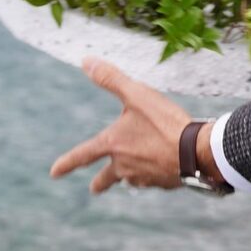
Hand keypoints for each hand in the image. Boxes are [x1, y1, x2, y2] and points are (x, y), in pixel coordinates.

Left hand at [50, 58, 191, 193]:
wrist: (197, 151)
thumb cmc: (165, 122)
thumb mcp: (137, 95)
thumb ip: (111, 79)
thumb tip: (86, 61)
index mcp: (113, 145)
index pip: (83, 155)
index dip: (67, 163)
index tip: (54, 173)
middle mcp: (124, 165)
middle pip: (107, 179)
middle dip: (100, 184)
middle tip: (95, 189)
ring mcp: (144, 177)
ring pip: (132, 178)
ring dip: (131, 175)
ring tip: (137, 170)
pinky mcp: (164, 183)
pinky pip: (155, 179)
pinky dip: (156, 173)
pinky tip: (165, 166)